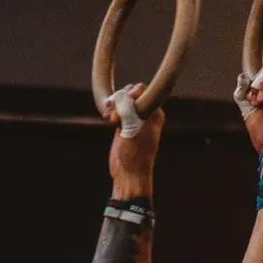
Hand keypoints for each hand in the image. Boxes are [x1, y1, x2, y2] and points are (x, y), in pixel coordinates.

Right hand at [105, 84, 163, 198]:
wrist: (128, 173)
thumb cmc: (135, 153)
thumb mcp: (135, 127)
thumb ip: (131, 108)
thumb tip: (125, 94)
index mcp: (154, 113)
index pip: (141, 90)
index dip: (130, 94)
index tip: (125, 106)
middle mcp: (146, 114)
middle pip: (129, 93)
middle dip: (119, 100)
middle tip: (115, 116)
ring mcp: (134, 119)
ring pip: (120, 101)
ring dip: (113, 106)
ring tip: (109, 119)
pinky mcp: (123, 125)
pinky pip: (115, 111)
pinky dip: (110, 112)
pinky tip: (107, 119)